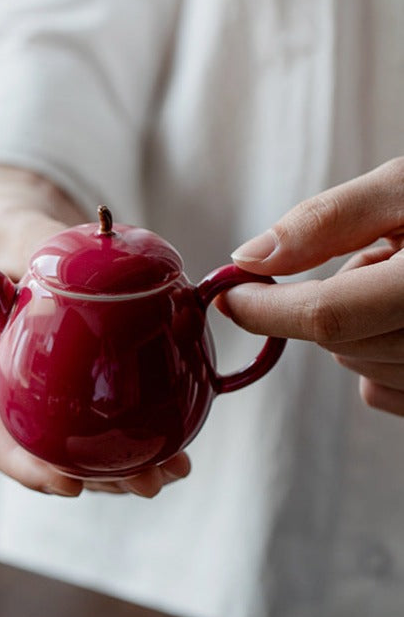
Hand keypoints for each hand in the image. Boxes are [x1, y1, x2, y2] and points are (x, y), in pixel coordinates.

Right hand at [0, 165, 190, 496]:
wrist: (6, 220)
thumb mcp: (6, 228)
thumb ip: (37, 245)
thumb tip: (94, 268)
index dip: (23, 464)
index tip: (71, 484)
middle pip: (28, 450)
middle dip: (87, 475)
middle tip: (147, 482)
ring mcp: (12, 395)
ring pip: (59, 446)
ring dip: (113, 465)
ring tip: (170, 469)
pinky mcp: (45, 388)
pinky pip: (79, 420)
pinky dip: (119, 433)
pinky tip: (166, 440)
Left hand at [223, 157, 403, 415]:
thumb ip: (328, 222)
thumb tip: (250, 256)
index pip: (329, 315)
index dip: (266, 307)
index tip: (228, 293)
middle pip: (343, 344)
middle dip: (334, 300)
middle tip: (381, 254)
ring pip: (364, 370)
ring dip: (362, 328)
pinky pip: (390, 395)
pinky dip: (382, 360)